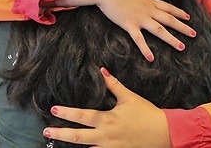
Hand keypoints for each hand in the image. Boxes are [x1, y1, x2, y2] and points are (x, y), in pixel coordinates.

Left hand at [43, 68, 171, 147]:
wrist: (164, 134)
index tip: (54, 109)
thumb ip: (114, 85)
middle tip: (46, 130)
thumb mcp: (130, 97)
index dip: (67, 113)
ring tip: (55, 144)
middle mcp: (106, 136)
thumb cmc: (146, 114)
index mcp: (108, 119)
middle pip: (78, 137)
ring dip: (71, 147)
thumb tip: (102, 71)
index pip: (83, 116)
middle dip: (61, 133)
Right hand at [68, 0, 195, 61]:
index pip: (169, 7)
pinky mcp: (129, 24)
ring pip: (160, 30)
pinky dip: (145, 49)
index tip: (189, 18)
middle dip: (183, 27)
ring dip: (172, 39)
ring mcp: (140, 18)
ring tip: (182, 47)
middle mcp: (148, 10)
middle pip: (169, 19)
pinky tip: (151, 58)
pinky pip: (139, 39)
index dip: (180, 13)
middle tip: (194, 34)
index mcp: (150, 1)